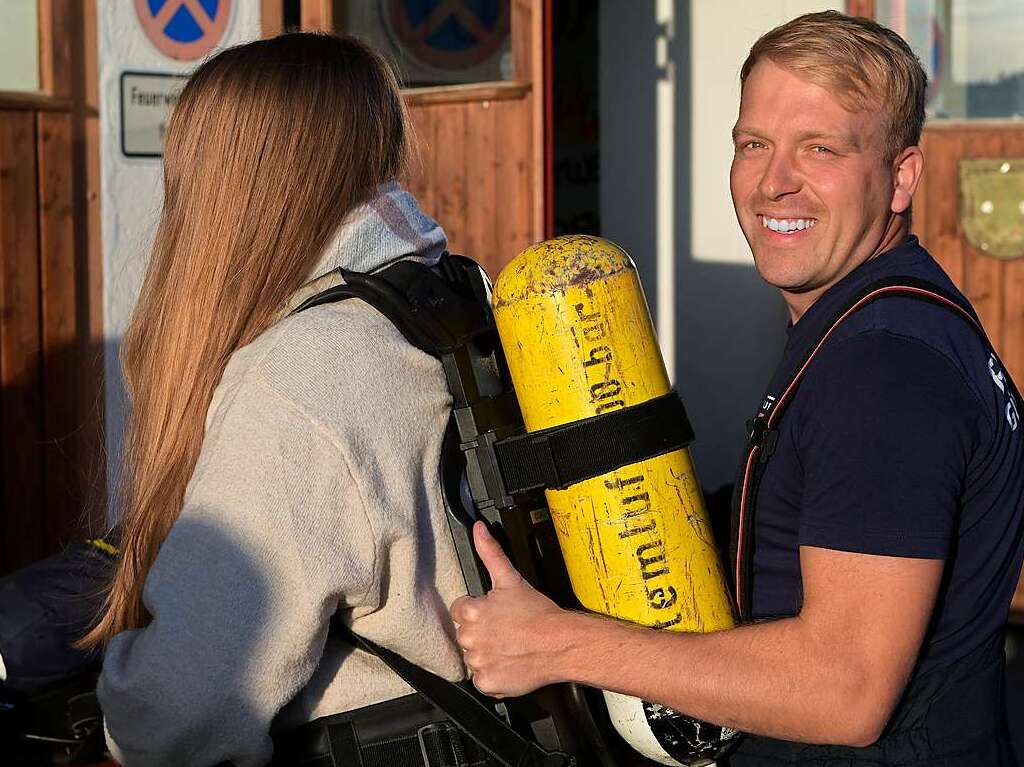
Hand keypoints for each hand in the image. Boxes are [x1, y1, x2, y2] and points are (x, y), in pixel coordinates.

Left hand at [449, 522, 574, 696]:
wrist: (560, 643)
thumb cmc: (538, 613)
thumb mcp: (510, 578)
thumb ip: (489, 551)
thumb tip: (478, 529)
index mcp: (471, 612)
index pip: (460, 611)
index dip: (478, 611)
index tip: (494, 614)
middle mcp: (470, 638)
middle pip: (466, 635)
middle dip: (482, 632)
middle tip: (505, 630)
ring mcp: (478, 662)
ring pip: (473, 658)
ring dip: (487, 654)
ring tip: (509, 647)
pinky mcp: (487, 682)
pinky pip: (482, 681)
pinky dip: (493, 676)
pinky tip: (509, 664)